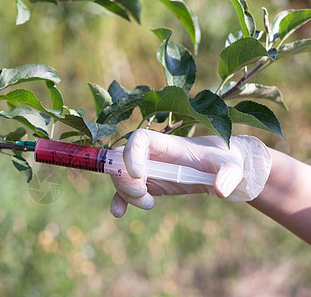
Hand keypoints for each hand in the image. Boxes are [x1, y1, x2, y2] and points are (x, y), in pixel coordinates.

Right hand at [110, 129, 271, 216]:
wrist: (222, 170)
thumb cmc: (225, 161)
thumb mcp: (231, 166)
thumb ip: (227, 175)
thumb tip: (219, 190)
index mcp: (167, 144)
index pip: (139, 138)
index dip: (132, 153)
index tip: (139, 174)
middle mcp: (152, 154)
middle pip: (122, 158)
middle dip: (125, 178)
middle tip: (143, 194)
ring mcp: (147, 168)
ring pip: (121, 176)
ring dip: (127, 193)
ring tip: (149, 204)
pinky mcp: (148, 183)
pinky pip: (125, 190)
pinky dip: (119, 200)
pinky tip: (118, 212)